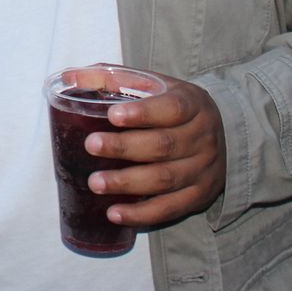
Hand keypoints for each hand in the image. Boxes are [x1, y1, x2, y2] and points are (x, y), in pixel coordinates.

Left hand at [85, 76, 225, 227]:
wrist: (223, 135)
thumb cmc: (172, 107)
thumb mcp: (153, 86)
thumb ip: (113, 79)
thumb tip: (68, 76)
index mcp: (193, 105)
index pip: (172, 109)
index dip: (143, 113)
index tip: (112, 115)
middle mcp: (202, 138)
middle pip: (163, 146)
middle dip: (124, 147)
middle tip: (91, 145)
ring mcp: (202, 170)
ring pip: (164, 179)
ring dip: (126, 183)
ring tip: (95, 182)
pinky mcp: (199, 196)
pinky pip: (170, 209)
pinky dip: (141, 214)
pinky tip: (114, 213)